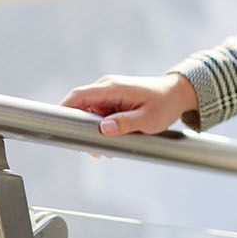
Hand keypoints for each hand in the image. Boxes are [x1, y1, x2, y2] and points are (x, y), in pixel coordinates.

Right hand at [59, 73, 196, 137]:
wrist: (178, 94)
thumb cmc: (165, 104)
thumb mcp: (148, 119)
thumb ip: (125, 123)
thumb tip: (104, 129)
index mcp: (112, 87)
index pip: (78, 96)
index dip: (64, 110)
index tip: (58, 127)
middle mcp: (107, 88)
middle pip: (80, 107)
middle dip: (81, 129)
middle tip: (91, 150)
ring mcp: (109, 94)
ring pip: (89, 114)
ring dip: (92, 132)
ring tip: (105, 150)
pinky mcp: (113, 101)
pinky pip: (99, 115)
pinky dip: (101, 128)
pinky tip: (110, 142)